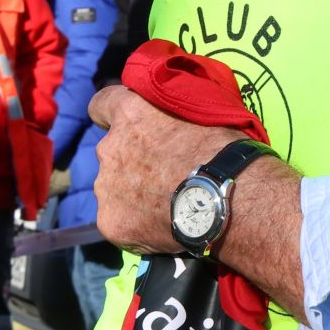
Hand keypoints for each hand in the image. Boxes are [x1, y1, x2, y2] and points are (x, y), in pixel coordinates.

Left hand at [86, 84, 240, 254]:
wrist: (228, 201)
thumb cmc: (224, 153)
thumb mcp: (201, 115)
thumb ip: (172, 116)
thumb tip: (172, 121)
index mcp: (131, 114)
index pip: (101, 104)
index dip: (113, 115)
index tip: (129, 125)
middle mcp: (109, 148)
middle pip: (112, 151)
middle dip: (132, 159)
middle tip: (165, 172)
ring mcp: (106, 188)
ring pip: (114, 187)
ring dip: (133, 192)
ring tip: (169, 203)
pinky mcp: (110, 222)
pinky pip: (119, 220)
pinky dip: (136, 222)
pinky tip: (164, 225)